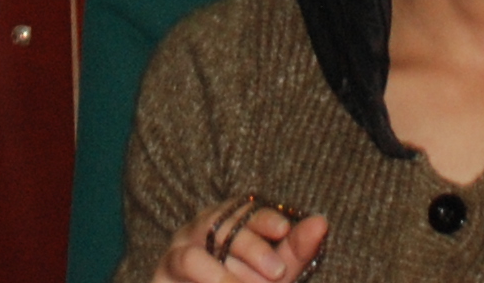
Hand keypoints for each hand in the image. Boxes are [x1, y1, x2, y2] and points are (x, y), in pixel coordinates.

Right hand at [154, 194, 328, 281]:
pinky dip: (212, 276)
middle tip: (276, 273)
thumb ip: (294, 252)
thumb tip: (321, 222)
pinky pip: (187, 261)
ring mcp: (178, 249)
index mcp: (228, 224)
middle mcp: (200, 230)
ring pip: (202, 244)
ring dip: (230, 270)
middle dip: (254, 248)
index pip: (244, 208)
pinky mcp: (162, 271)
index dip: (263, 218)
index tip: (284, 230)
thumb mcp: (273, 277)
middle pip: (224, 224)